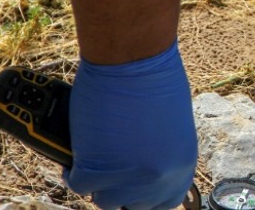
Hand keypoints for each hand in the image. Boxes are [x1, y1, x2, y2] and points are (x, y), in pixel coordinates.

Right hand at [64, 41, 197, 209]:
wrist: (134, 59)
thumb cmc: (154, 78)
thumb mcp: (171, 123)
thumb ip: (161, 150)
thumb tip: (142, 162)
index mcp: (182, 164)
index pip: (165, 200)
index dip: (146, 196)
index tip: (133, 188)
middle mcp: (159, 177)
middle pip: (133, 203)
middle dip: (119, 187)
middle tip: (108, 168)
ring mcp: (128, 178)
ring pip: (105, 199)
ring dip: (97, 180)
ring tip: (93, 158)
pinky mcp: (97, 170)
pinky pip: (79, 184)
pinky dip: (73, 169)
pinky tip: (76, 152)